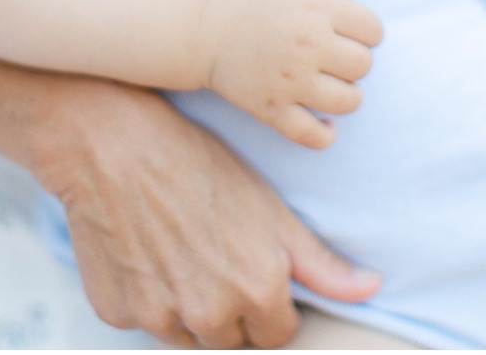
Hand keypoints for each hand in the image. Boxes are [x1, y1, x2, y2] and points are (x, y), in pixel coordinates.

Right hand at [35, 79, 379, 346]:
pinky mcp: (116, 312)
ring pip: (189, 336)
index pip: (278, 335)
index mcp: (256, 293)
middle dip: (235, 312)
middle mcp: (207, 316)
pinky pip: (146, 321)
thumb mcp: (273, 210)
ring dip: (193, 312)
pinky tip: (152, 256)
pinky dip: (151, 300)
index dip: (275, 306)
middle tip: (223, 261)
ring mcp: (158, 318)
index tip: (262, 277)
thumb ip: (320, 263)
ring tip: (189, 255)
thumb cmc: (202, 169)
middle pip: (232, 339)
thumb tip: (368, 290)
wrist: (117, 150)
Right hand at [197, 0, 381, 148]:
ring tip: (332, 87)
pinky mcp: (271, 109)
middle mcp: (308, 46)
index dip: (367, 33)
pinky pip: (311, 135)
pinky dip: (325, 134)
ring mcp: (290, 81)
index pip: (374, 31)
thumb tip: (360, 21)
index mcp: (318, 11)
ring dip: (348, 95)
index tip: (350, 34)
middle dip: (355, 61)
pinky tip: (324, 122)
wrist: (198, 26)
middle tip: (334, 58)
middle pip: (364, 65)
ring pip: (348, 101)